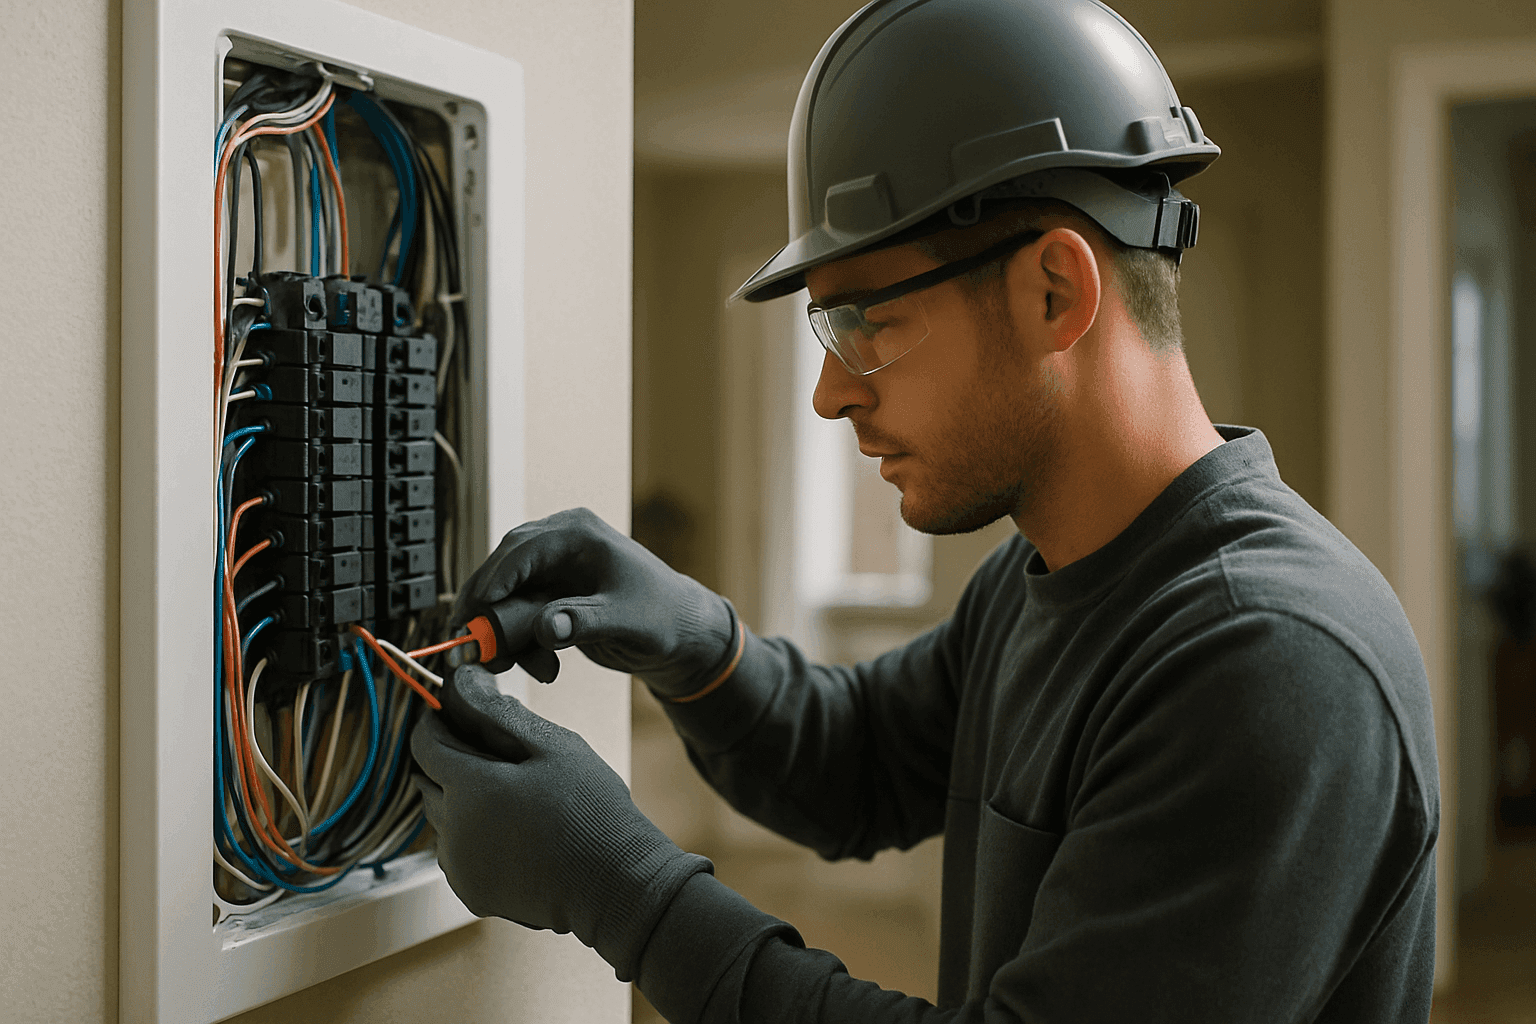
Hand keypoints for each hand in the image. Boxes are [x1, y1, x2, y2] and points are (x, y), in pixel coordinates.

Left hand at [412, 665, 710, 978]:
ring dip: (460, 799)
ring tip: (511, 794)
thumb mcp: (553, 746)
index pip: (425, 743)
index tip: (460, 713)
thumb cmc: (591, 809)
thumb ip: (499, 714)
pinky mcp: (473, 892)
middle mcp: (453, 831)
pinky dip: (472, 835)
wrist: (615, 883)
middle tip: (498, 753)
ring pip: (440, 817)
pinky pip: (456, 851)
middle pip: (428, 780)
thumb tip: (461, 682)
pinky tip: (514, 829)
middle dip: (450, 759)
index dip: (437, 721)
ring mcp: (460, 867)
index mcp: (470, 789)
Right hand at [451, 507, 736, 699]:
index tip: (473, 614)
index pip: (522, 548)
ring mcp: (554, 569)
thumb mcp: (627, 620)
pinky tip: (540, 668)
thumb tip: (544, 628)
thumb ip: (584, 621)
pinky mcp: (552, 596)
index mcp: (579, 534)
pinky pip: (519, 615)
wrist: (682, 634)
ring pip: (506, 596)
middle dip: (486, 610)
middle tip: (468, 645)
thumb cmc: (664, 618)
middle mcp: (560, 544)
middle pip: (503, 569)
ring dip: (504, 634)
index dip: (493, 580)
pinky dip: (520, 642)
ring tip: (518, 668)